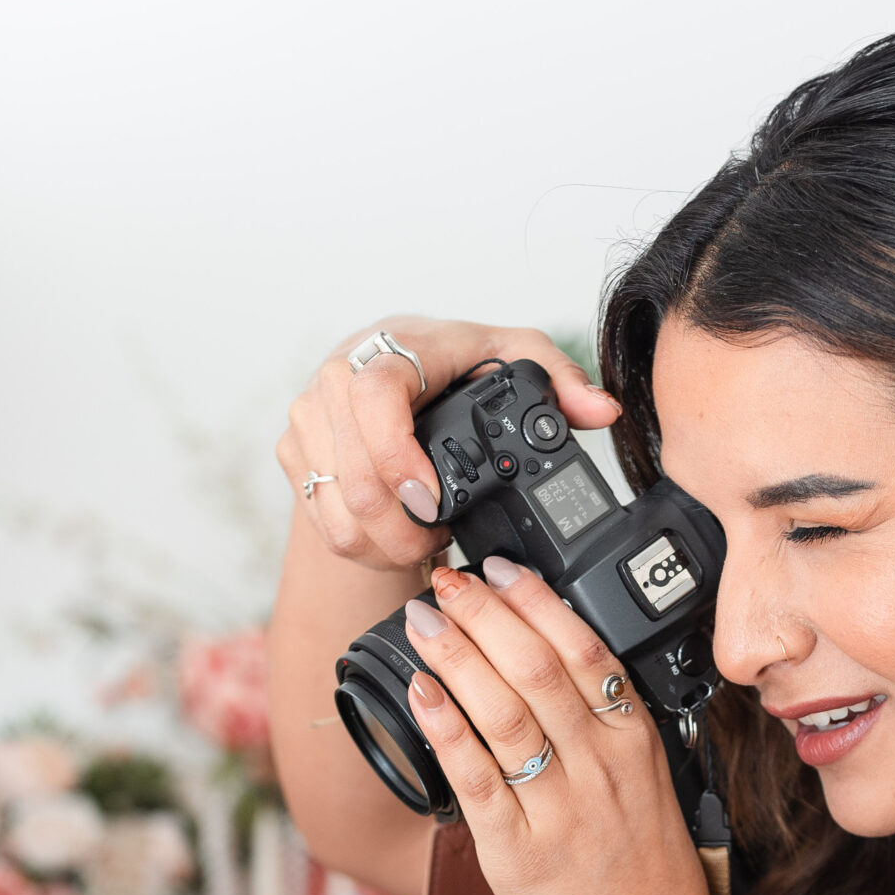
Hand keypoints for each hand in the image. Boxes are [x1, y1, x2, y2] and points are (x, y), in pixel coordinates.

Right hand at [276, 318, 618, 572]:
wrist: (382, 368)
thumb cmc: (448, 363)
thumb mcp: (509, 356)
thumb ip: (558, 379)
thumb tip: (600, 412)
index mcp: (389, 348)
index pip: (374, 396)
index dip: (398, 456)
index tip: (431, 499)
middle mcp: (335, 378)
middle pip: (353, 475)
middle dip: (405, 526)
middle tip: (443, 535)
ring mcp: (307, 418)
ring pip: (337, 511)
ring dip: (386, 543)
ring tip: (425, 537)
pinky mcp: (293, 454)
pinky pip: (324, 524)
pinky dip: (365, 546)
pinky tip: (396, 536)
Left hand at [400, 558, 723, 894]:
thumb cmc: (643, 868)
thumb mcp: (646, 779)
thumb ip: (604, 722)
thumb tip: (545, 655)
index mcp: (632, 741)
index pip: (584, 649)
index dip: (534, 600)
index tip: (497, 568)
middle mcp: (598, 766)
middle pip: (535, 668)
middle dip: (483, 614)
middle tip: (444, 582)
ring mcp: (558, 807)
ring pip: (503, 712)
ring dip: (456, 656)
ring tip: (424, 621)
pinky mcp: (517, 848)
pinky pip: (476, 776)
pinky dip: (446, 727)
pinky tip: (421, 691)